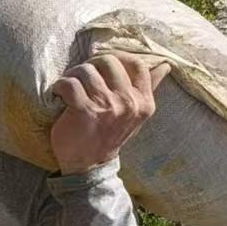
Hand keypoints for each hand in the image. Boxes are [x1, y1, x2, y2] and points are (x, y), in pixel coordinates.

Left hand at [49, 53, 169, 174]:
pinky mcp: (84, 111)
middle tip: (83, 76)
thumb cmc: (110, 135)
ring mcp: (107, 107)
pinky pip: (70, 83)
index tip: (103, 68)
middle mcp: (129, 103)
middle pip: (108, 61)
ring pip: (87, 70)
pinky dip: (61, 86)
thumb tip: (165, 65)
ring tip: (70, 87)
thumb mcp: (135, 114)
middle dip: (91, 65)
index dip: (118, 59)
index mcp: (144, 102)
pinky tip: (60, 94)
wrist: (89, 166)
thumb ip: (149, 88)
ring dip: (73, 75)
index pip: (137, 64)